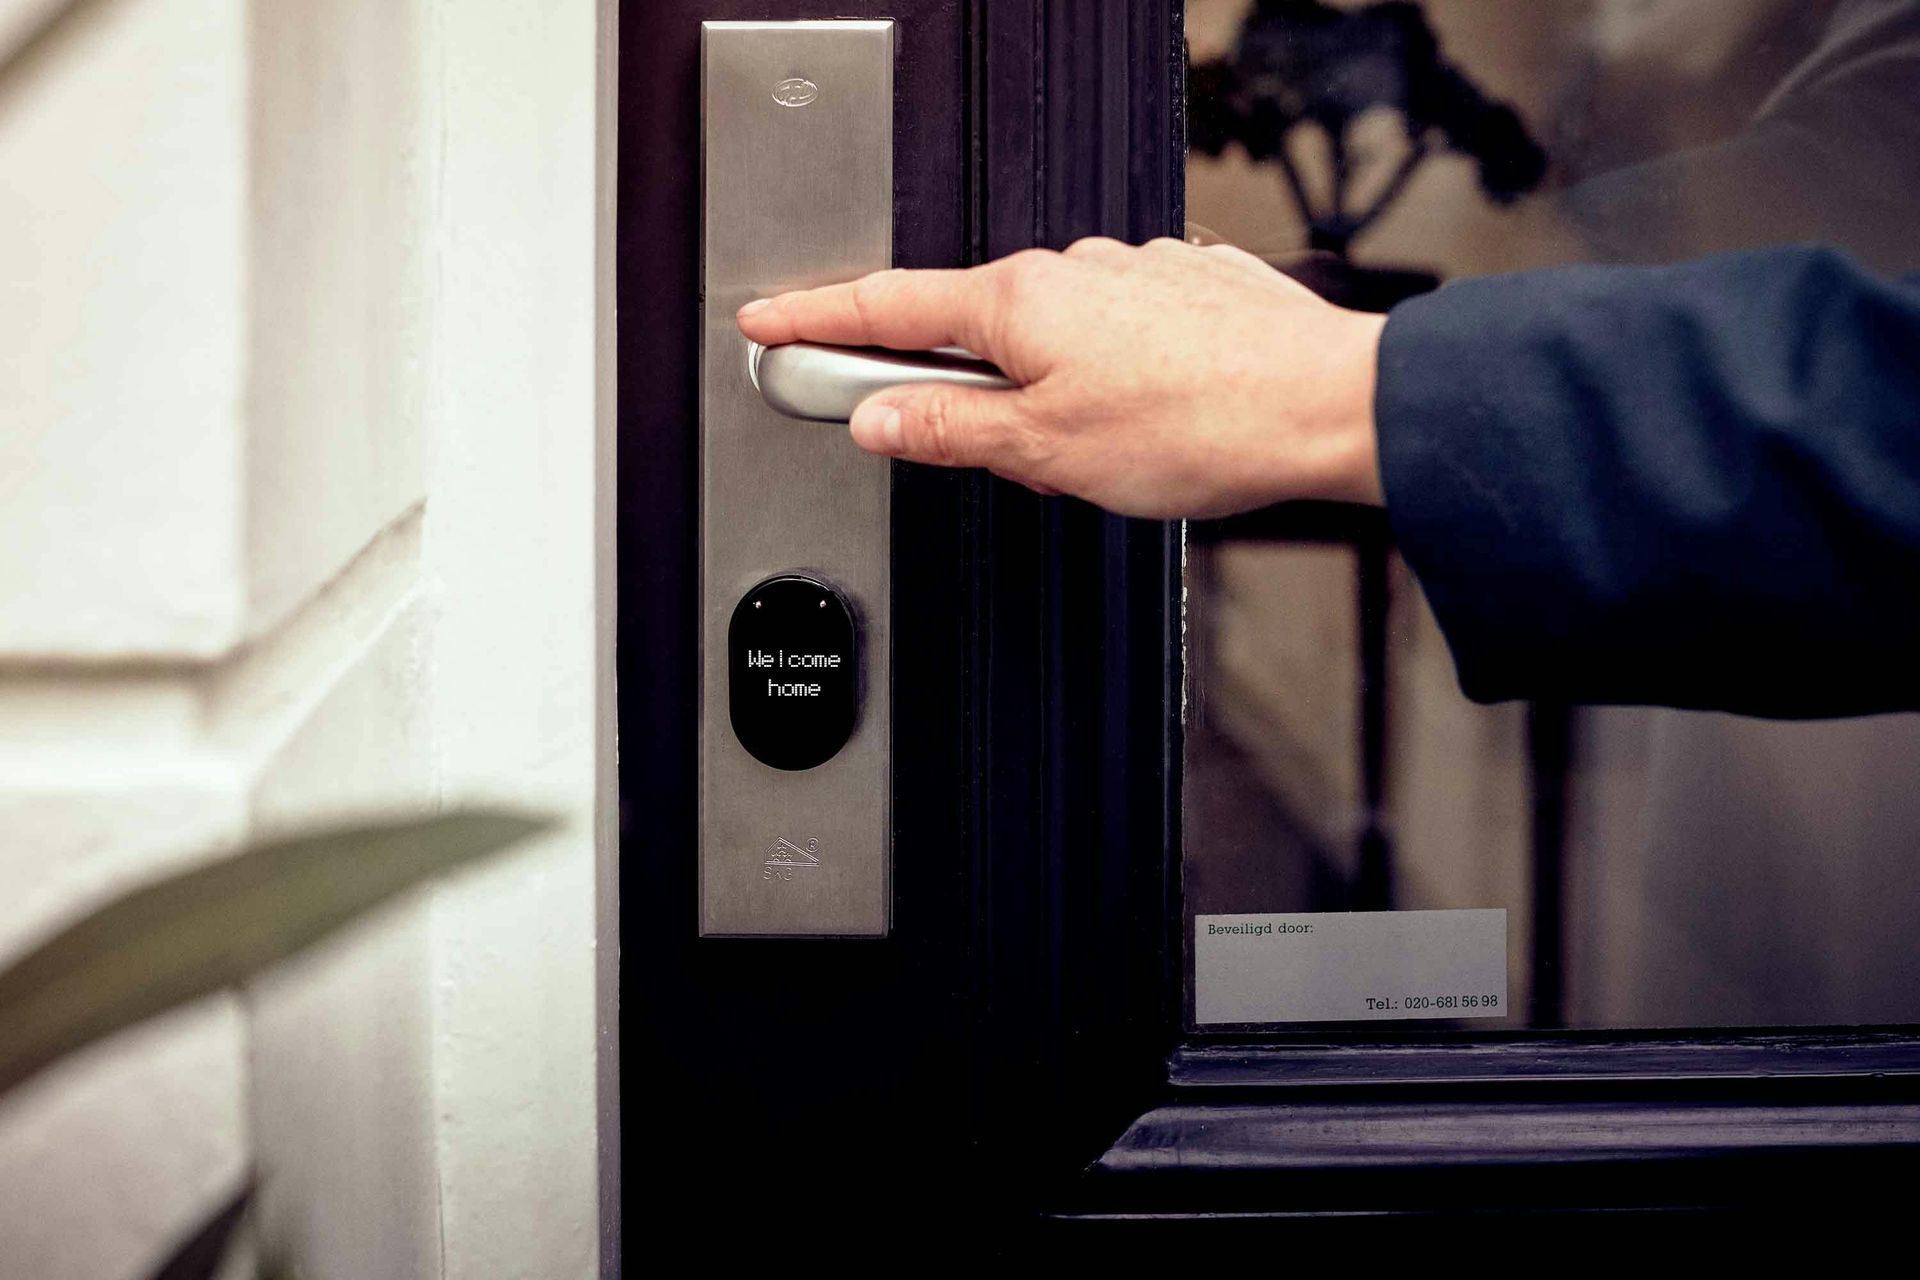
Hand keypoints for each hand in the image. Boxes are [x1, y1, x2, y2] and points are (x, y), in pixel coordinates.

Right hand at [736, 236, 1387, 518]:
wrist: (1328, 406)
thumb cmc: (1201, 423)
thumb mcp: (1042, 450)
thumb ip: (946, 429)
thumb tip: (879, 416)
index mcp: (1016, 299)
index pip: (884, 306)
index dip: (814, 319)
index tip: (766, 320)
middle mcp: (1068, 269)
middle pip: (968, 329)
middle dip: (968, 397)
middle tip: (1002, 460)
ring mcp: (1127, 273)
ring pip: (1044, 342)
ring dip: (1043, 398)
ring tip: (1102, 457)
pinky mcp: (1178, 291)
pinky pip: (1106, 338)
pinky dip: (1102, 381)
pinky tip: (1145, 425)